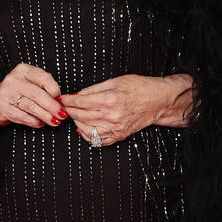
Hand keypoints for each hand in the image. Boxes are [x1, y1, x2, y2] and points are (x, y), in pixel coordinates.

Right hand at [0, 63, 66, 128]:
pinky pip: (22, 116)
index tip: (61, 100)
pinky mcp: (2, 107)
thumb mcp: (30, 82)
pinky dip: (33, 121)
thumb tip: (60, 100)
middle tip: (62, 114)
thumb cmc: (18, 92)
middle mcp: (13, 79)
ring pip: (31, 106)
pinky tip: (40, 123)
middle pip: (37, 94)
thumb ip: (44, 86)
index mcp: (23, 70)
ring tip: (54, 121)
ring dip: (45, 116)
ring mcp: (6, 93)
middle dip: (52, 106)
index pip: (43, 78)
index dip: (55, 90)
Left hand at [61, 73, 193, 144]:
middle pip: (81, 116)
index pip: (80, 102)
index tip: (63, 99)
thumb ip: (94, 89)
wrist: (158, 101)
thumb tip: (77, 95)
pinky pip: (98, 141)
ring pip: (86, 130)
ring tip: (75, 116)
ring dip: (76, 123)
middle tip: (65, 107)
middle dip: (69, 111)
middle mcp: (112, 116)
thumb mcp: (115, 81)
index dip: (68, 101)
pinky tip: (84, 129)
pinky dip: (87, 136)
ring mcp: (115, 128)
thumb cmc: (140, 88)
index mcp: (110, 99)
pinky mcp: (119, 135)